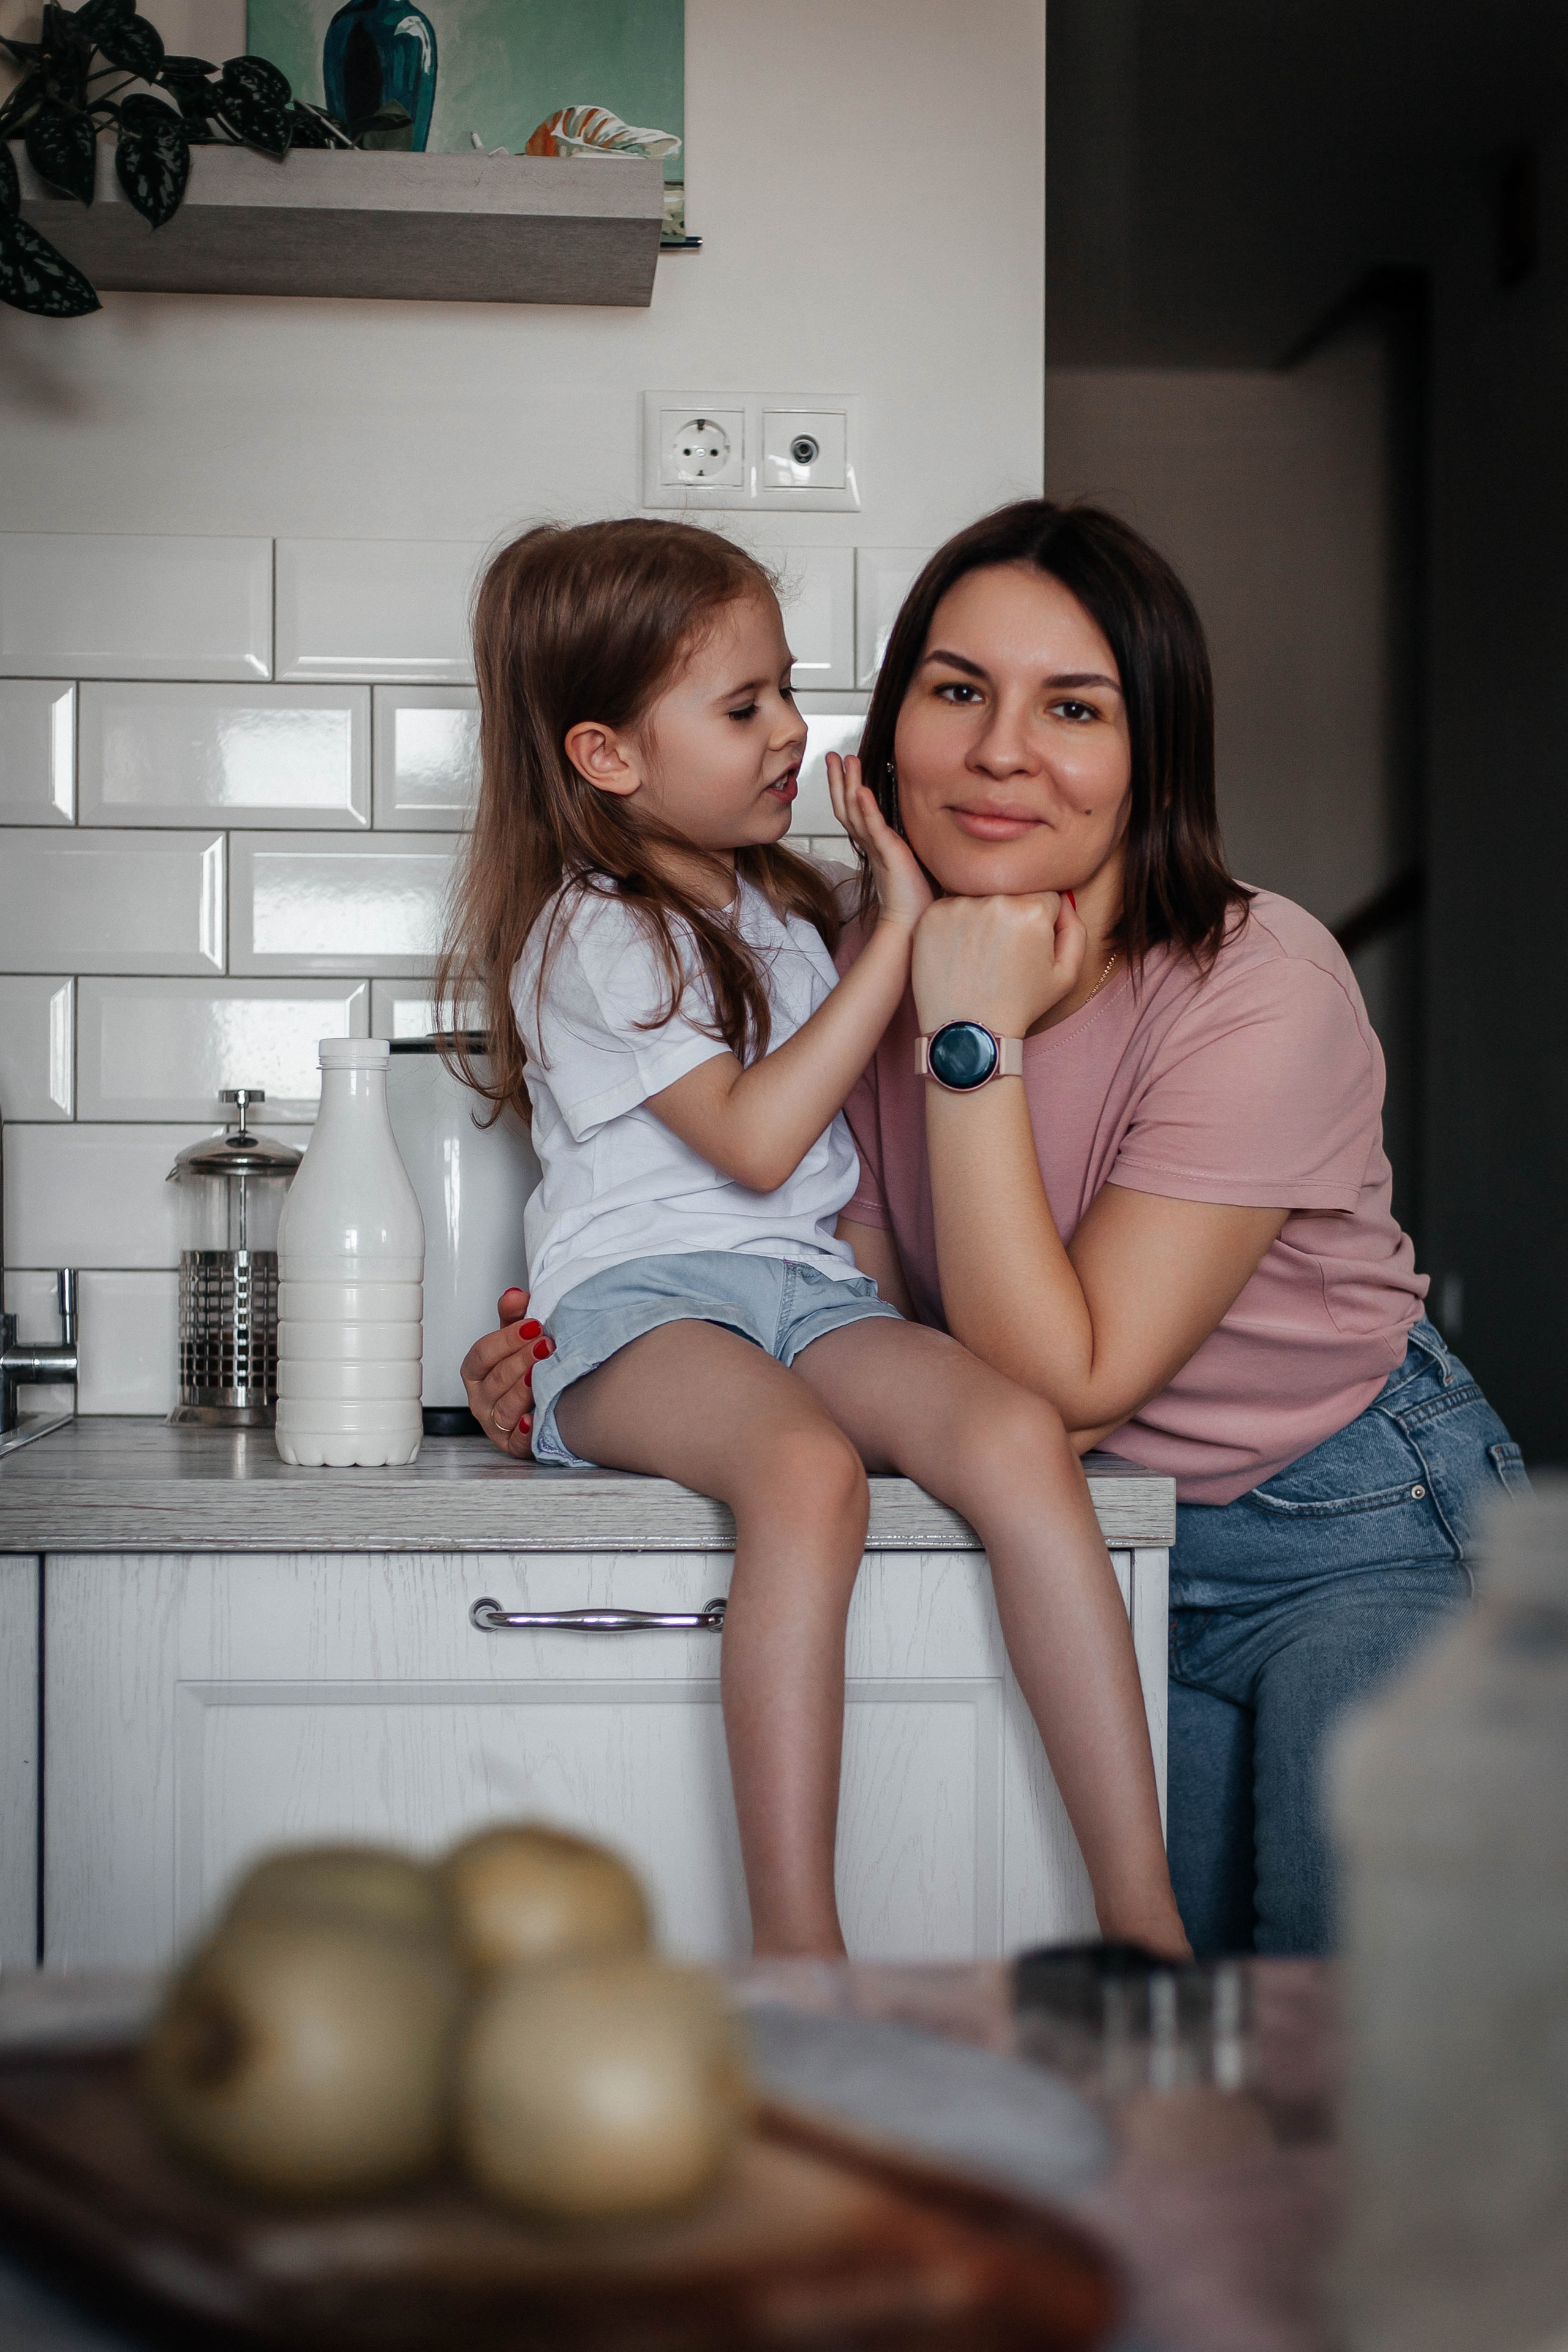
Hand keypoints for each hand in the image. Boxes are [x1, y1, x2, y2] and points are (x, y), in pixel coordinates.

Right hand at [459, 1286, 554, 1457]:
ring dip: (524, 1390)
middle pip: (496, 1379)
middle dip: (521, 1360)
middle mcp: (481, 1398)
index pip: (482, 1354)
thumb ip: (514, 1317)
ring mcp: (495, 1423)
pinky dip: (524, 1431)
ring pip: (505, 1408)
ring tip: (542, 1376)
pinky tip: (534, 1419)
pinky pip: (516, 1441)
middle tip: (547, 1345)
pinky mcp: (512, 1444)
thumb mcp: (517, 1340)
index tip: (533, 1325)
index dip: (506, 1339)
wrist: (541, 1403)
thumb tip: (514, 1295)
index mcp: (476, 1371)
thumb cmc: (524, 1369)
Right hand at [827, 752, 933, 934]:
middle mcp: (870, 845)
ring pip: (856, 812)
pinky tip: (861, 790)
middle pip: (847, 807)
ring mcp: (877, 848)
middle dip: (839, 780)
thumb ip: (901, 845)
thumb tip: (910, 833)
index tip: (842, 765)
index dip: (844, 788)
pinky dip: (867, 809)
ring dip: (849, 785)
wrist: (911, 923)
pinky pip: (874, 829)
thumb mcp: (907, 861)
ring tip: (846, 760)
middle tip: (833, 755)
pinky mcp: (889, 855)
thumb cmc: (913, 897)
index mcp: (874, 844)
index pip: (854, 811)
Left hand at [911, 891, 1086, 1037]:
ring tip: (980, 955)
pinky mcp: (930, 916)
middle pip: (1011, 892)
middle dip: (1012, 915)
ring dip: (983, 916)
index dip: (1040, 922)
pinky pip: (951, 907)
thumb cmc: (1019, 1003)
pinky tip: (959, 954)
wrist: (969, 1030)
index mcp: (1032, 910)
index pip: (1045, 895)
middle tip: (1003, 951)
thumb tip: (1062, 900)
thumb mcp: (1066, 974)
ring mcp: (958, 906)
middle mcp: (994, 901)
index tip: (1028, 945)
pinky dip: (956, 924)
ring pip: (980, 896)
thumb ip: (1075, 928)